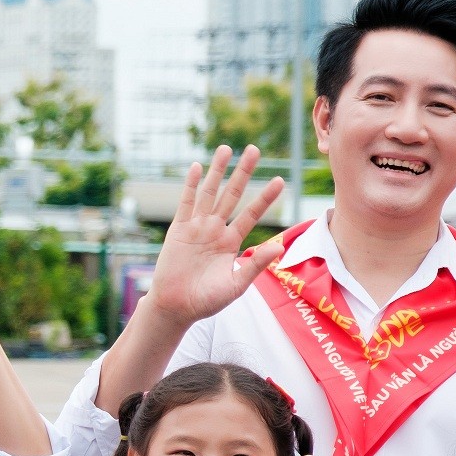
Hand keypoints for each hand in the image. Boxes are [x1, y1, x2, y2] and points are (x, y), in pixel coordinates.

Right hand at [144, 147, 286, 329]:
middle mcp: (215, 230)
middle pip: (232, 194)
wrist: (176, 307)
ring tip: (226, 149)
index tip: (280, 180)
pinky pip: (185, 203)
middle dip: (243, 173)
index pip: (252, 213)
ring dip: (218, 171)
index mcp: (231, 242)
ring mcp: (196, 228)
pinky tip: (196, 167)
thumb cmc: (207, 300)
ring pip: (209, 193)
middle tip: (254, 150)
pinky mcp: (178, 230)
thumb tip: (278, 246)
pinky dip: (190, 185)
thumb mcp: (237, 284)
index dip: (265, 198)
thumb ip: (255, 264)